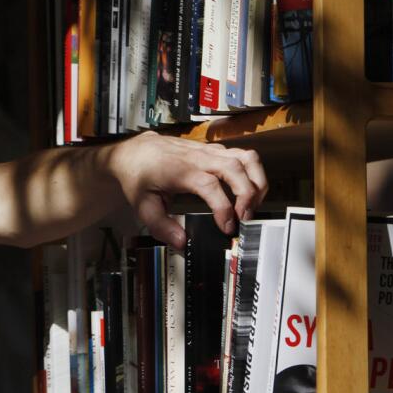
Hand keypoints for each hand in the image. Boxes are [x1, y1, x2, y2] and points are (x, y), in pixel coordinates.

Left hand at [103, 132, 268, 247]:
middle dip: (248, 195)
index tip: (226, 227)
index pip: (210, 186)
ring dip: (257, 181)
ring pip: (246, 157)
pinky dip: (252, 173)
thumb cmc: (140, 177)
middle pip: (235, 168)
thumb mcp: (143, 206)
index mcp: (181, 171)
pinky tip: (247, 192)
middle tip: (244, 218)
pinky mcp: (215, 150)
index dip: (223, 208)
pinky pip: (243, 156)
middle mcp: (199, 158)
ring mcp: (210, 151)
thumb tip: (181, 242)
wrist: (136, 151)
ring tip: (253, 204)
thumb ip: (161, 227)